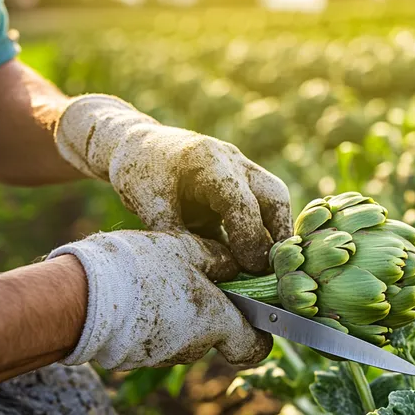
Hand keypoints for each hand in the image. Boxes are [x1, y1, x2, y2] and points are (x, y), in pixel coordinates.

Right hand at [48, 230, 272, 369]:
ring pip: (187, 333)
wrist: (82, 296)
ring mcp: (163, 355)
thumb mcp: (188, 248)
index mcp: (217, 323)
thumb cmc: (142, 267)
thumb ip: (220, 258)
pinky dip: (159, 316)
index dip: (260, 333)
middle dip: (215, 308)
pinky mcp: (136, 355)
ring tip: (163, 277)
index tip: (255, 311)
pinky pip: (160, 334)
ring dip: (184, 310)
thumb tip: (235, 264)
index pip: (255, 348)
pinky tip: (142, 291)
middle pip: (218, 333)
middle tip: (200, 274)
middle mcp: (194, 347)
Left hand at [54, 95, 291, 273]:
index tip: (251, 268)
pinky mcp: (239, 184)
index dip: (249, 237)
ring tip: (269, 268)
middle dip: (277, 234)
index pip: (241, 202)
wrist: (137, 145)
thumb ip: (177, 234)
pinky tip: (255, 258)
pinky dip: (263, 230)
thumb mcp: (147, 204)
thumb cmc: (138, 172)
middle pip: (273, 195)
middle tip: (273, 269)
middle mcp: (233, 161)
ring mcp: (240, 170)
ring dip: (275, 233)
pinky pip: (261, 207)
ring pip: (274, 200)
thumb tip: (213, 268)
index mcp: (208, 160)